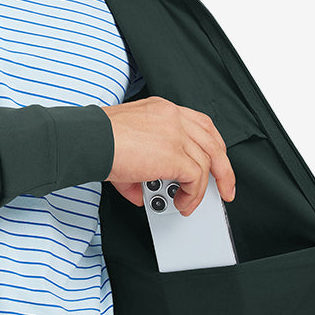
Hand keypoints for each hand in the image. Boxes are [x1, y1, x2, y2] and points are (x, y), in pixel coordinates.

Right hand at [102, 96, 234, 214]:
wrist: (90, 141)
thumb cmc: (97, 139)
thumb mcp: (124, 148)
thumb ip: (138, 170)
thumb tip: (141, 192)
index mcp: (163, 110)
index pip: (200, 125)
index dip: (211, 146)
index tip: (214, 163)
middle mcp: (173, 118)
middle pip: (214, 142)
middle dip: (223, 170)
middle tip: (224, 189)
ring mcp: (176, 135)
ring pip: (208, 163)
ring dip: (201, 190)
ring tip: (189, 204)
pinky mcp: (174, 155)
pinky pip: (195, 178)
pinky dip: (192, 195)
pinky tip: (182, 203)